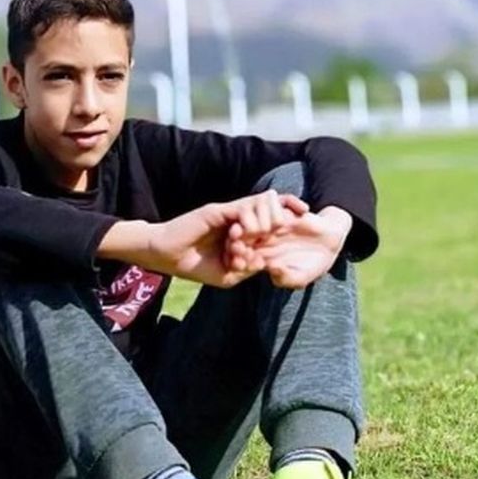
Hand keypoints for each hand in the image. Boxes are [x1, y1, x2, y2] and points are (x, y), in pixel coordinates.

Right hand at [148, 190, 307, 287]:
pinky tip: (253, 232)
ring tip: (269, 233)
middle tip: (297, 223)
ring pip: (260, 204)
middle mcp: (239, 220)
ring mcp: (230, 213)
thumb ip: (249, 267)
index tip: (309, 222)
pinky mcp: (219, 211)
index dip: (290, 219)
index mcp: (243, 233)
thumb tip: (267, 263)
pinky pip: (243, 208)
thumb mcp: (229, 275)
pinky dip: (252, 218)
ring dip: (268, 219)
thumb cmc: (196, 266)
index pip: (271, 221)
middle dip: (287, 214)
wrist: (168, 256)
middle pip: (271, 207)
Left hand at [227, 206, 352, 288]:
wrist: (330, 241)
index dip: (239, 261)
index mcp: (260, 257)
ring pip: (254, 222)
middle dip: (238, 241)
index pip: (243, 259)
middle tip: (237, 242)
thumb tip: (273, 270)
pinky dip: (271, 213)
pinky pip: (271, 208)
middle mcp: (261, 239)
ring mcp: (270, 224)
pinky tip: (278, 222)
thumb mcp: (301, 277)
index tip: (237, 263)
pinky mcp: (281, 211)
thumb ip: (286, 278)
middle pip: (242, 239)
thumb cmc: (313, 264)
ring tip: (256, 231)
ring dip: (252, 225)